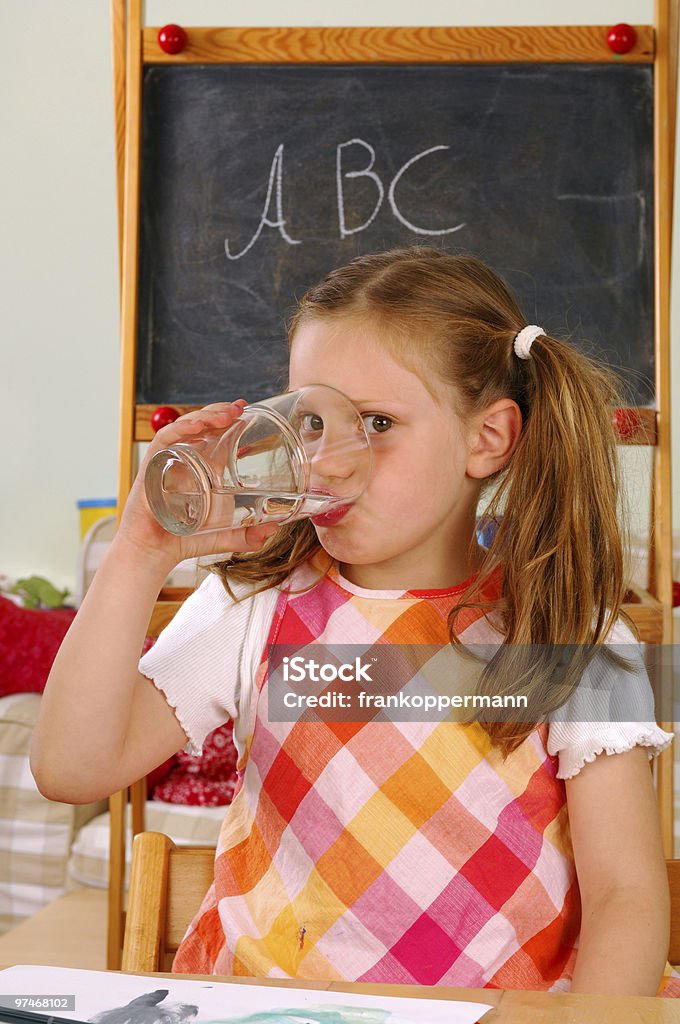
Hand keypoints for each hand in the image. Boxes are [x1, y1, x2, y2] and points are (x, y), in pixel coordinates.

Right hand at [115, 401, 279, 570]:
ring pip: (184, 427)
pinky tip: (197, 426)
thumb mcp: (223, 535)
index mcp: (200, 468)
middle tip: (239, 407)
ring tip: (226, 414)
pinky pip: (164, 440)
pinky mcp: (151, 467)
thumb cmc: (183, 540)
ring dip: (205, 416)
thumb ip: (247, 535)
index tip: (245, 408)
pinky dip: (180, 430)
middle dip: (219, 411)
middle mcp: (183, 459)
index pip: (212, 433)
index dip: (226, 417)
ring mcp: (166, 461)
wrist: (153, 553)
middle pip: (200, 424)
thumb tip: (273, 530)